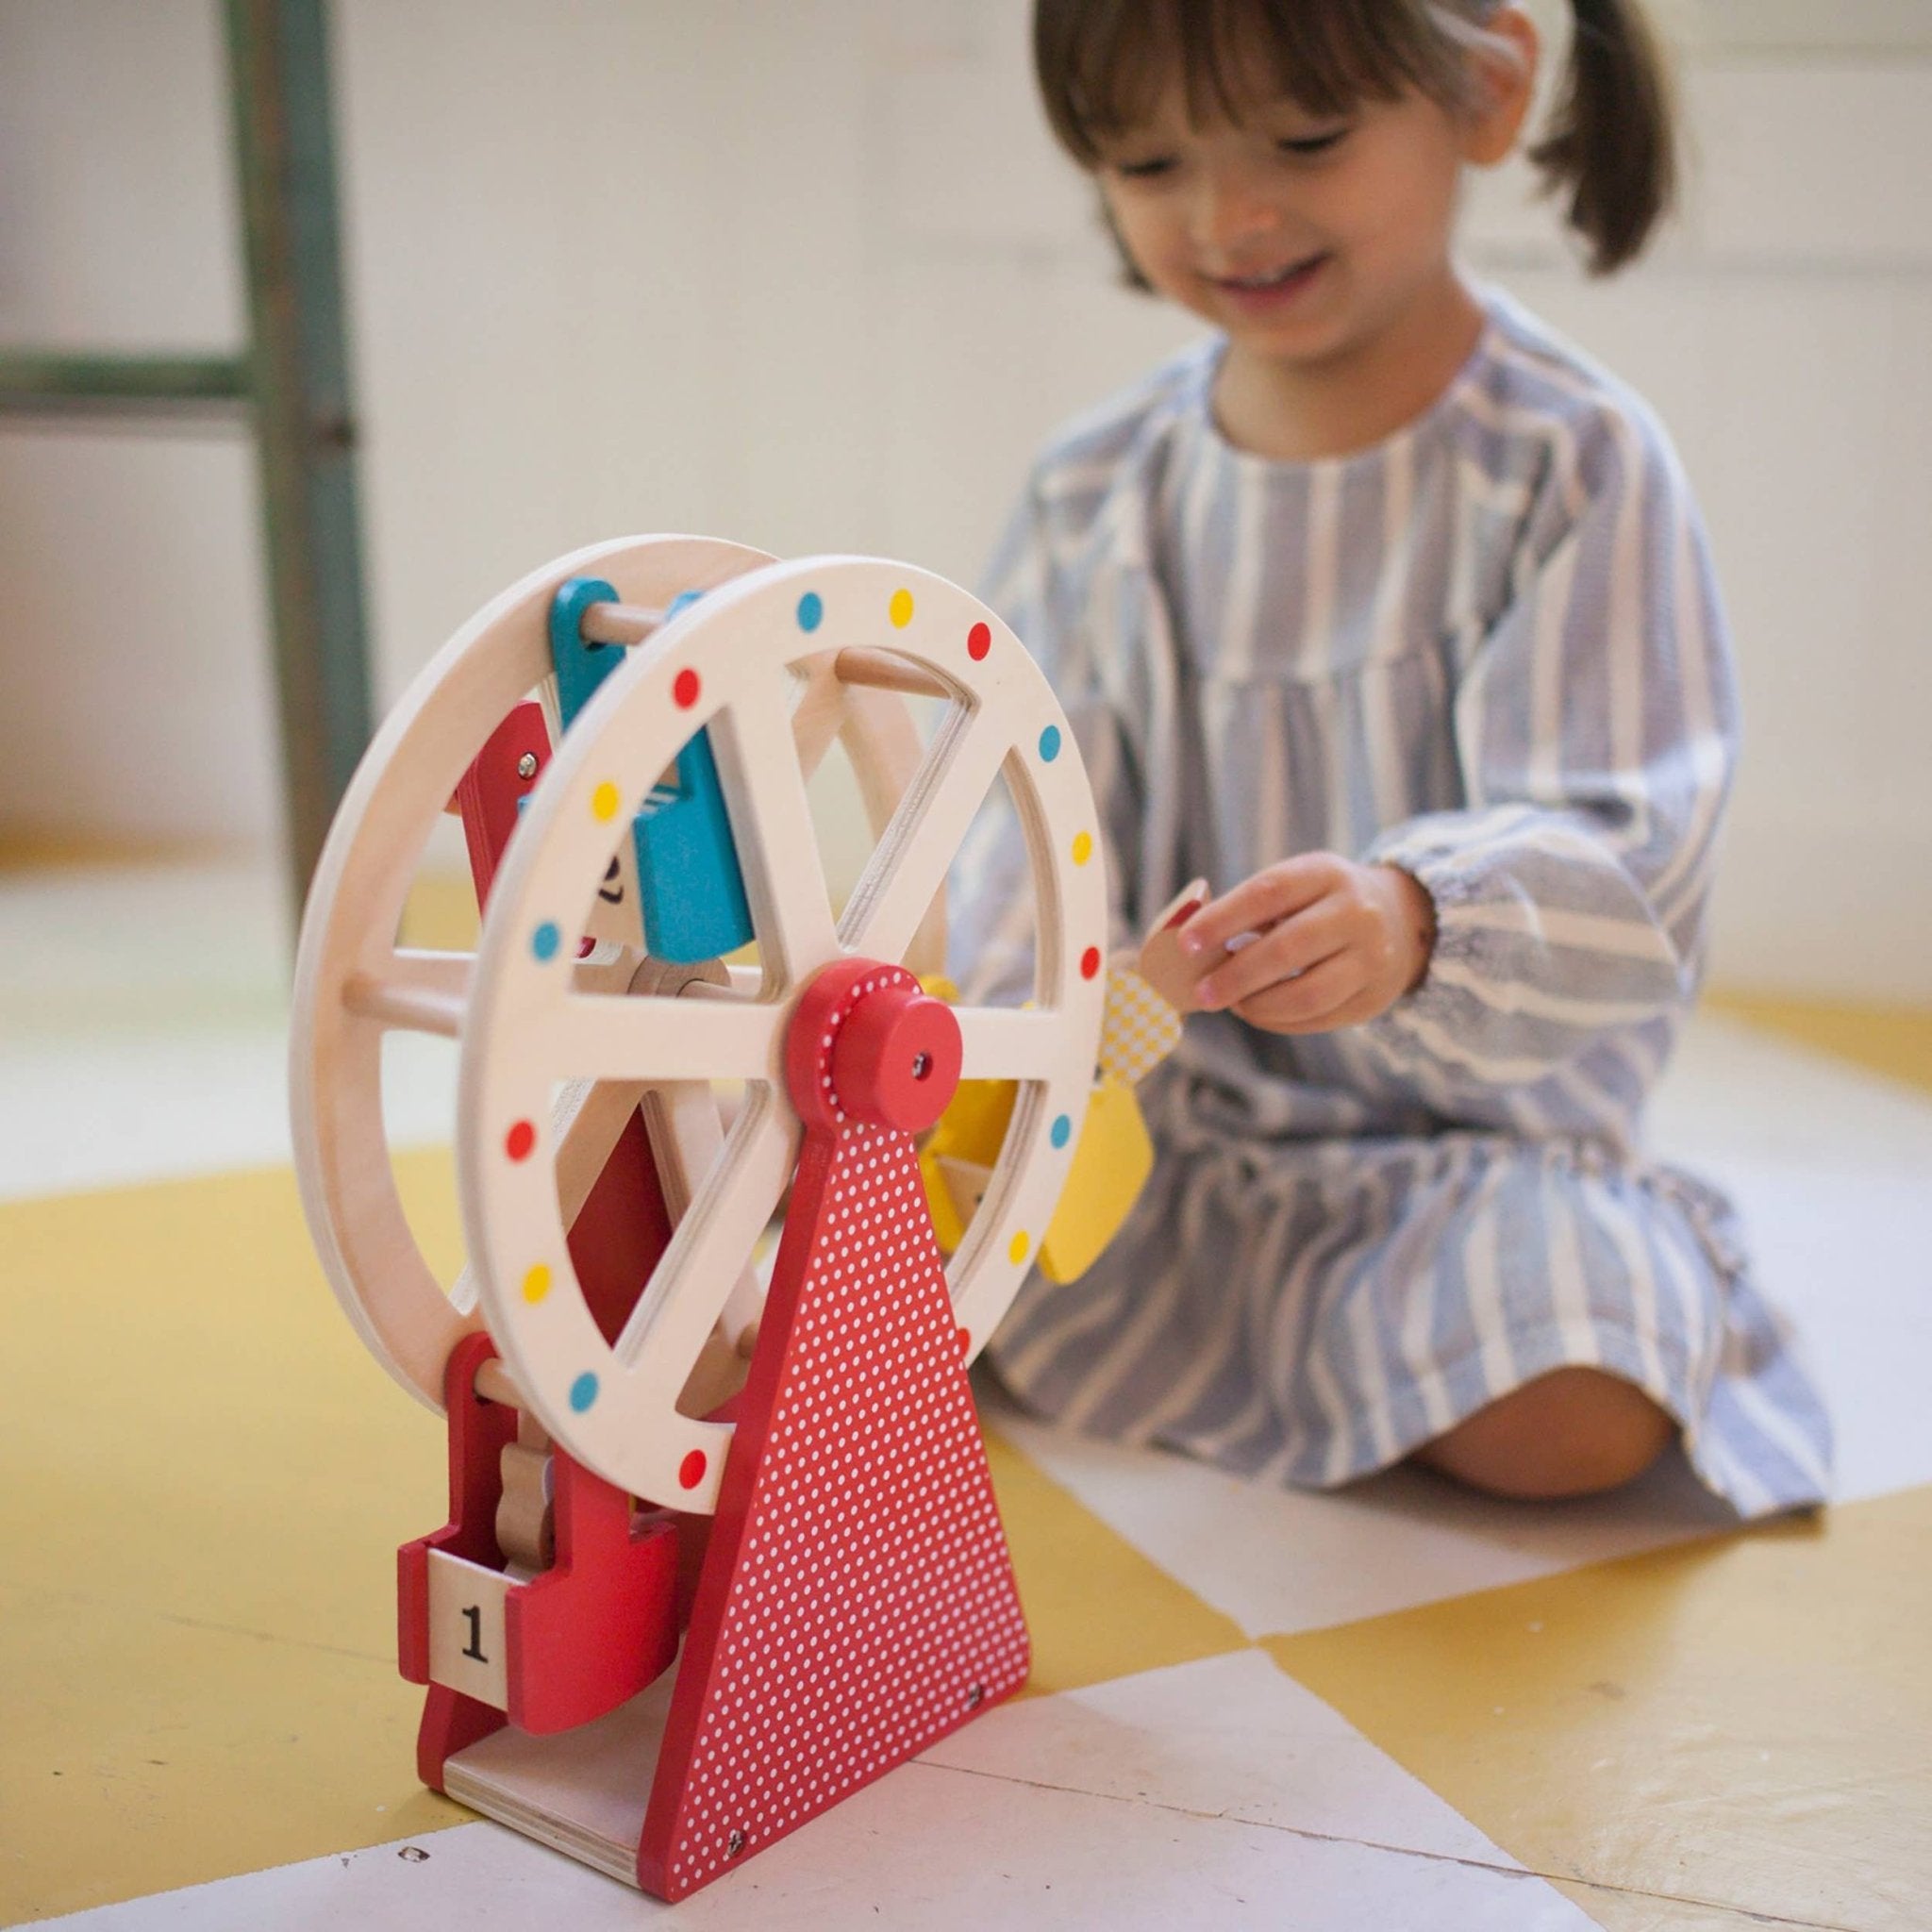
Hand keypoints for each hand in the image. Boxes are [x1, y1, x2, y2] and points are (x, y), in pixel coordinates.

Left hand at [1177, 855, 1434, 1033]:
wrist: (1399, 919)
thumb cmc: (1319, 903)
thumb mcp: (1294, 885)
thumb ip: (1245, 908)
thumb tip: (1187, 945)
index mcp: (1325, 874)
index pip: (1268, 893)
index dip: (1223, 919)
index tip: (1186, 944)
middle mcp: (1356, 912)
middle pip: (1288, 949)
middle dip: (1236, 976)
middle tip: (1202, 993)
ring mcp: (1371, 957)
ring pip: (1307, 994)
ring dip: (1258, 1005)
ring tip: (1233, 1004)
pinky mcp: (1373, 997)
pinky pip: (1318, 1018)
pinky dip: (1278, 1020)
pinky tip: (1258, 1011)